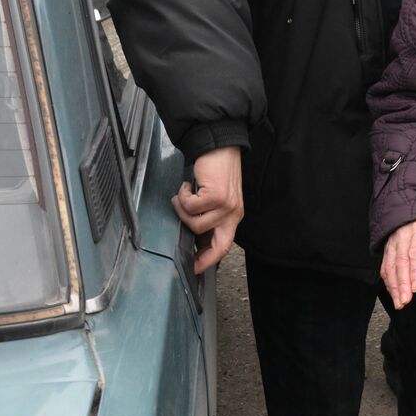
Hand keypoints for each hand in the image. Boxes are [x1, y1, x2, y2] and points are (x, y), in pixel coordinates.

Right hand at [174, 145, 243, 274]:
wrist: (219, 146)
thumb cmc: (215, 170)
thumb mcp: (215, 197)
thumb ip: (208, 216)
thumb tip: (191, 235)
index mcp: (233, 216)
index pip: (224, 245)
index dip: (210, 261)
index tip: (196, 269)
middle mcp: (233, 213)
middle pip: (219, 245)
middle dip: (201, 254)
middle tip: (186, 256)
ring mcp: (226, 205)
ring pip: (195, 224)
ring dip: (182, 210)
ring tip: (183, 196)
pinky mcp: (216, 196)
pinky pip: (190, 207)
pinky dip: (182, 197)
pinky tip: (187, 187)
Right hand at [381, 220, 415, 309]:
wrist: (412, 207)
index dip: (415, 272)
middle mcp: (402, 237)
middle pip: (401, 263)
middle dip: (402, 284)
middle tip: (405, 301)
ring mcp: (392, 243)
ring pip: (390, 267)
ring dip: (393, 287)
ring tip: (399, 302)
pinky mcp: (386, 249)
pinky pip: (385, 267)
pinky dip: (388, 282)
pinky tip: (393, 293)